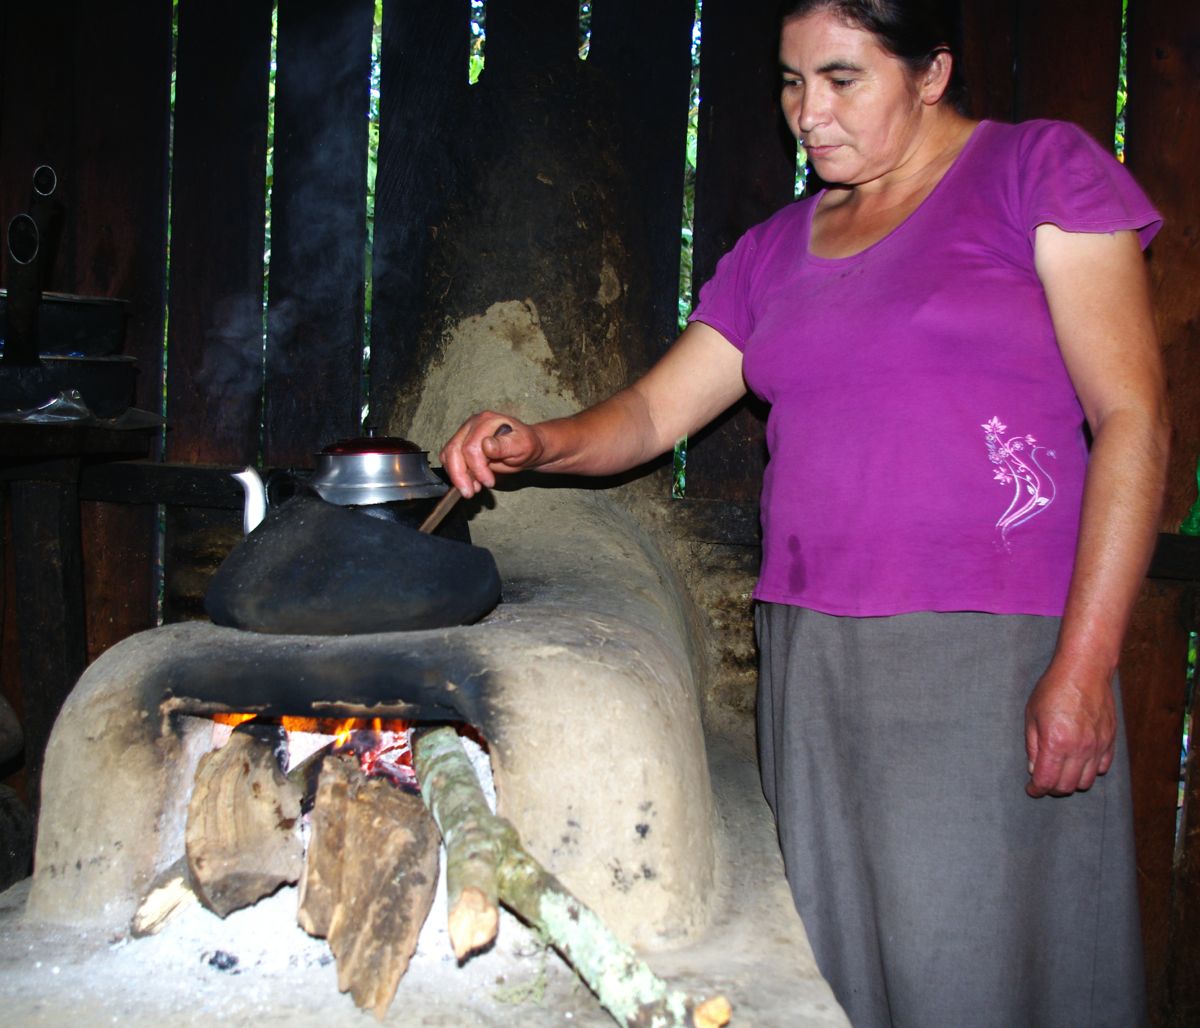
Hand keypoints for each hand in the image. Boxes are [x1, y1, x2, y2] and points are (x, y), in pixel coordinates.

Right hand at [440, 411, 545, 497]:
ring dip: (456, 475)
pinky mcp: (461, 443)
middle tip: (470, 492)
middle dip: (460, 475)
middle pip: (454, 450)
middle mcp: (472, 424)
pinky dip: (456, 473)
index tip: (489, 482)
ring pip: (448, 454)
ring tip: (472, 489)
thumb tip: (486, 445)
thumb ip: (505, 446)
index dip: (477, 468)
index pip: (471, 447)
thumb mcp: (523, 446)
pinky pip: (449, 459)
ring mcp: (465, 433)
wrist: (526, 447)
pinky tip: (471, 482)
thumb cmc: (526, 445)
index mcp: (487, 421)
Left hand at [1024, 660, 1116, 797]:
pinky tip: (1079, 762)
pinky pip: (1102, 768)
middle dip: (1052, 788)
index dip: (1037, 790)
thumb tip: (1034, 769)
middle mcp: (1080, 748)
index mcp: (1056, 743)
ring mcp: (1098, 746)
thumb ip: (1033, 746)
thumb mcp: (1032, 715)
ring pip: (1087, 782)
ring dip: (1072, 782)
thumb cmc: (1053, 689)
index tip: (1032, 789)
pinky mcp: (1110, 741)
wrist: (1084, 670)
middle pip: (1068, 786)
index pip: (1047, 781)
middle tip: (1043, 781)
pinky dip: (1090, 771)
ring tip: (1060, 772)